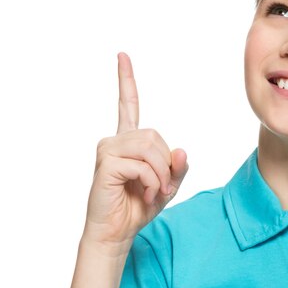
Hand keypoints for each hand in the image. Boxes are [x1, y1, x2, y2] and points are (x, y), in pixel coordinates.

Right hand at [82, 52, 187, 249]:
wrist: (117, 233)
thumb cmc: (139, 206)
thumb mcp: (168, 185)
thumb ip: (177, 166)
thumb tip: (181, 149)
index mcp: (128, 141)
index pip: (128, 104)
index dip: (126, 80)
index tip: (122, 55)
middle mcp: (115, 140)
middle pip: (155, 135)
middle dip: (166, 163)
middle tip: (163, 186)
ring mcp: (108, 150)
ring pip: (150, 147)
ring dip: (161, 174)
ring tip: (155, 192)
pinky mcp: (106, 164)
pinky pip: (142, 165)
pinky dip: (153, 182)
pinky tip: (146, 194)